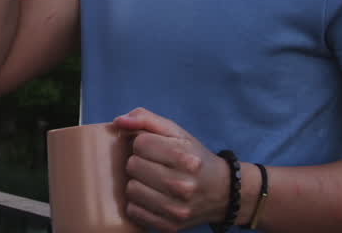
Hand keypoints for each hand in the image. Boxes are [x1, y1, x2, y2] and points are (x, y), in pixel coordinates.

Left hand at [113, 108, 229, 231]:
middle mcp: (183, 185)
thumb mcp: (176, 132)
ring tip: (152, 181)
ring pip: (131, 190)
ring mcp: (176, 209)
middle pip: (133, 166)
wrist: (222, 192)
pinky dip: (139, 203)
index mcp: (186, 158)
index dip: (143, 143)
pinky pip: (133, 211)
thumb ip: (146, 119)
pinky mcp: (170, 226)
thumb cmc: (194, 157)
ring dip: (137, 183)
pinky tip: (153, 197)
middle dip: (139, 162)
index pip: (139, 143)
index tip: (154, 148)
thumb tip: (118, 121)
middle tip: (153, 165)